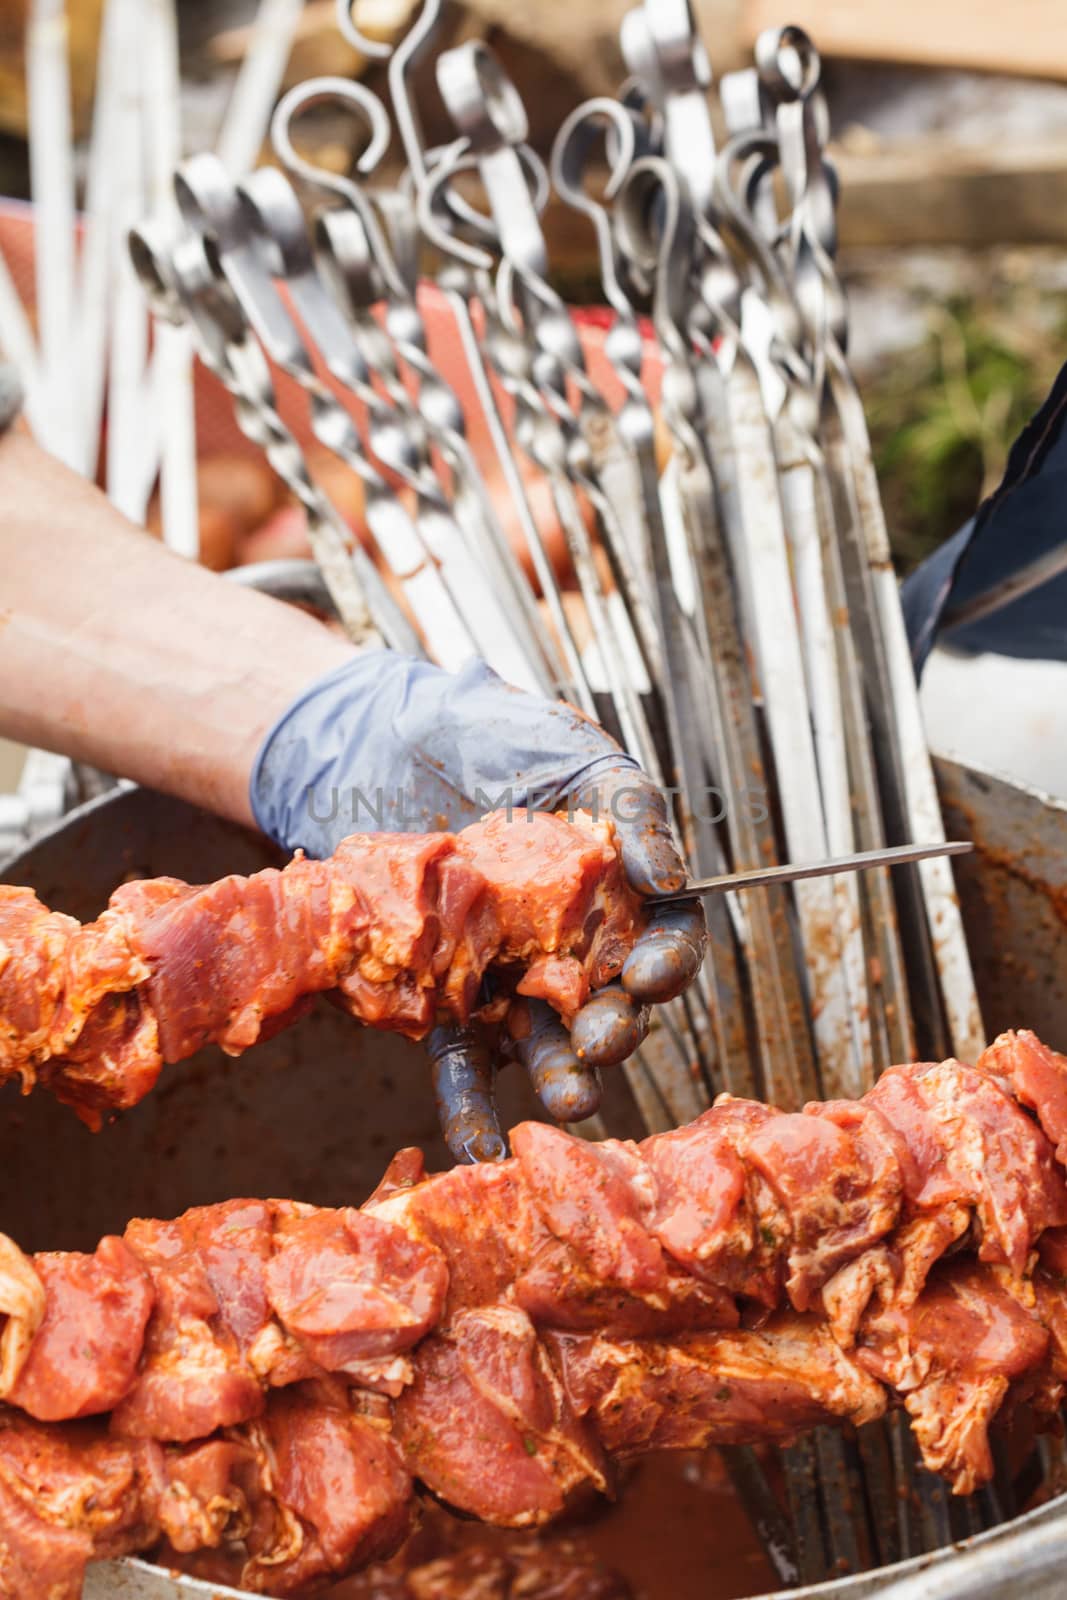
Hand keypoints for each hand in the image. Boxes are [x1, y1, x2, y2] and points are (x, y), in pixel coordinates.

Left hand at [251, 651, 705, 1159]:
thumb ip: (629, 804)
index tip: (650, 975)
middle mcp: (570, 946)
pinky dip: (470, 1105)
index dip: (667, 963)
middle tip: (600, 1042)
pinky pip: (460, 1058)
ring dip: (558, 1076)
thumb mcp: (569, 749)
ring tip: (564, 1100)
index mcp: (615, 890)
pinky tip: (477, 1142)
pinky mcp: (441, 997)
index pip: (664, 940)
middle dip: (613, 1031)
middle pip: (610, 1004)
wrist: (375, 740)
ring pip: (543, 1041)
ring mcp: (507, 977)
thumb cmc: (486, 733)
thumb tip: (670, 877)